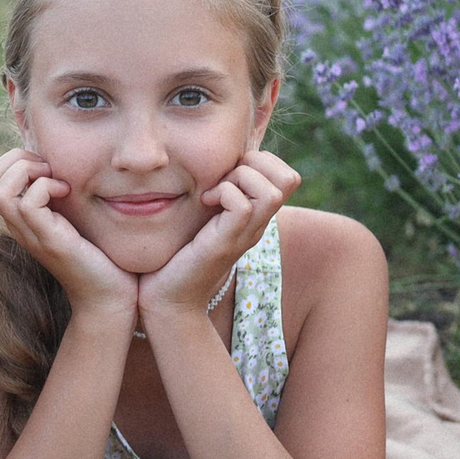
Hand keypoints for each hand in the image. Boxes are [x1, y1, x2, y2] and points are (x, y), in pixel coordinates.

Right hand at [0, 148, 136, 324]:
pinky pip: (29, 204)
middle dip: (17, 159)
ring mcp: (30, 234)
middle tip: (48, 169)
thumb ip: (60, 197)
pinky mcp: (49, 241)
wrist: (108, 297)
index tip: (45, 166)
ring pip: (0, 190)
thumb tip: (63, 167)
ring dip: (29, 172)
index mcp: (20, 218)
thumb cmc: (96, 256)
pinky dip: (47, 187)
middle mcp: (18, 226)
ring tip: (55, 179)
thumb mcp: (72, 218)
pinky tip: (67, 193)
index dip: (13, 160)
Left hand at [137, 150, 298, 325]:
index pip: (288, 176)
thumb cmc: (179, 256)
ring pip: (272, 191)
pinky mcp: (226, 243)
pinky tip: (204, 203)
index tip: (228, 171)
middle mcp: (258, 224)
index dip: (262, 161)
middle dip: (256, 163)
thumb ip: (216, 191)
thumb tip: (214, 159)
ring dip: (240, 178)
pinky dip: (223, 193)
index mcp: (256, 215)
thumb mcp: (203, 214)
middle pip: (290, 178)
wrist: (168, 299)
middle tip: (224, 178)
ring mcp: (246, 235)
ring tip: (214, 192)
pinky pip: (242, 205)